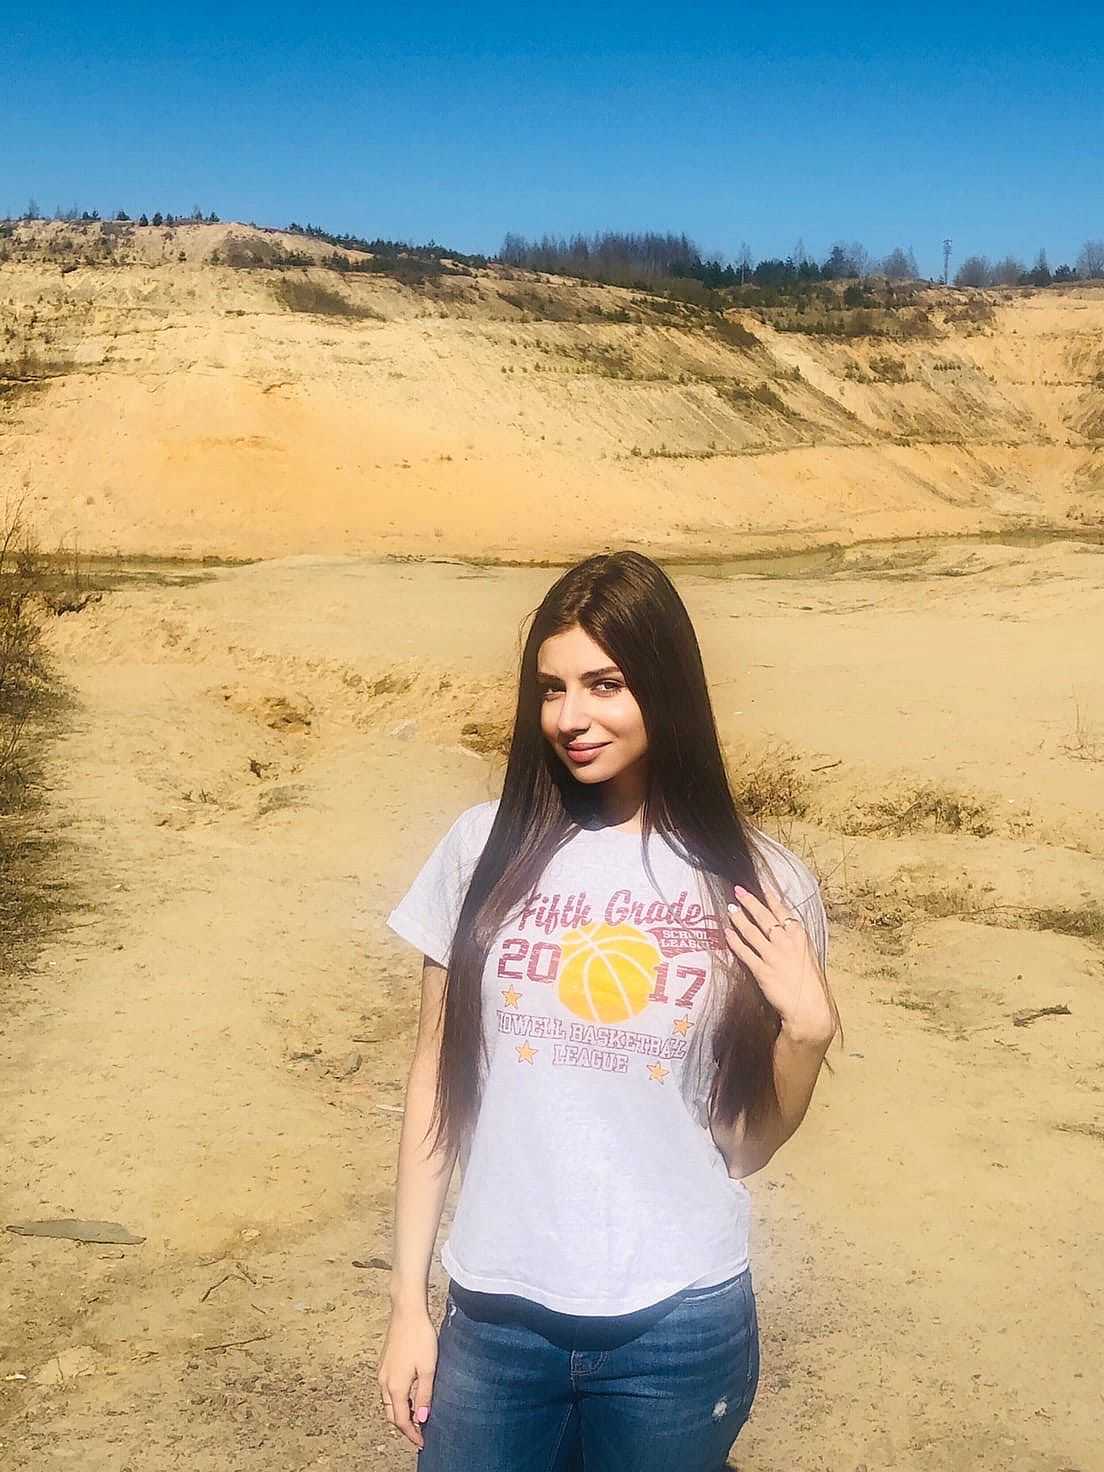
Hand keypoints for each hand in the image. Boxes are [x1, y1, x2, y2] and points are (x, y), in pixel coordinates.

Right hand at [376, 1301, 438, 1449]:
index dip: (411, 1434)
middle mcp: (384, 1383)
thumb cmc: (420, 1338)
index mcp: (395, 1387)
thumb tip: (422, 1419)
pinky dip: (396, 1400)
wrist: (406, 1312)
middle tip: (418, 1433)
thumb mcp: (427, 1368)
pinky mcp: (383, 1364)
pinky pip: (387, 1391)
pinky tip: (408, 1396)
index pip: (401, 1420)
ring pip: (388, 1403)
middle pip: (391, 1414)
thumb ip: (424, 1395)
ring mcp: (381, 1373)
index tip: (421, 1442)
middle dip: (403, 1426)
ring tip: (415, 1417)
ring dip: (399, 1413)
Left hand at [723, 881, 833, 1044]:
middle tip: (738, 890)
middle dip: (749, 902)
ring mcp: (773, 956)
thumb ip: (796, 941)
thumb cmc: (811, 984)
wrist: (810, 1007)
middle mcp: (786, 942)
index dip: (770, 897)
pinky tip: (727, 933)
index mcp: (800, 937)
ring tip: (729, 908)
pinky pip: (744, 952)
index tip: (761, 886)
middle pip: (764, 917)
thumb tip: (784, 929)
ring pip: (751, 932)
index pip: (782, 911)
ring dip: (739, 918)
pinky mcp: (762, 971)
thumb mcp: (808, 955)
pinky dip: (734, 941)